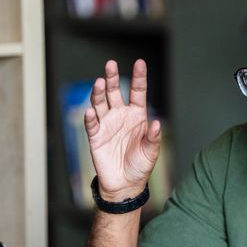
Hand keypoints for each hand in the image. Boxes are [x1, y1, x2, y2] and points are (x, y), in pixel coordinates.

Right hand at [84, 59, 160, 200]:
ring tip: (98, 83)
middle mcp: (121, 115)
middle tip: (110, 64)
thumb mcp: (151, 152)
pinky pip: (92, 124)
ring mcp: (107, 124)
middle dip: (112, 78)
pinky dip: (90, 117)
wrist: (125, 184)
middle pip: (115, 92)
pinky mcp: (96, 136)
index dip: (139, 77)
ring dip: (98, 93)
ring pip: (100, 103)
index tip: (140, 63)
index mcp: (137, 116)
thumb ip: (153, 138)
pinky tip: (90, 111)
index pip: (138, 92)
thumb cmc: (140, 165)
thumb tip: (156, 124)